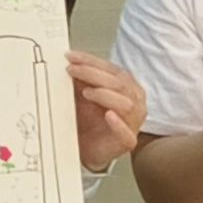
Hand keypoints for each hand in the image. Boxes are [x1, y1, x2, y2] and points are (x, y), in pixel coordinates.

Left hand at [67, 51, 147, 172]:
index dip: (91, 61)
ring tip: (86, 92)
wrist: (83, 145)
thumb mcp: (80, 92)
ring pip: (127, 104)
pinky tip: (108, 115)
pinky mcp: (127, 142)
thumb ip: (79, 77)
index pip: (112, 69)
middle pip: (120, 83)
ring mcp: (133, 122)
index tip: (70, 57)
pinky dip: (118, 123)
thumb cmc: (87, 117)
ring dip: (105, 95)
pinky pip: (127, 133)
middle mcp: (133, 101)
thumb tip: (68, 60)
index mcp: (125, 86)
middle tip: (72, 70)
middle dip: (93, 73)